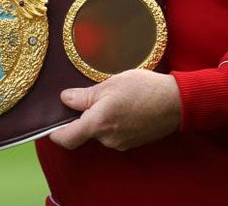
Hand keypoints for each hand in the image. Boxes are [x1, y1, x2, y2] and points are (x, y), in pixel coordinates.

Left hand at [48, 69, 180, 150]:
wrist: (176, 102)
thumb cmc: (144, 89)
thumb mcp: (110, 84)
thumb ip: (85, 96)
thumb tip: (65, 99)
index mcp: (99, 123)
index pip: (67, 138)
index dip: (55, 133)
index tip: (51, 126)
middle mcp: (108, 138)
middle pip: (84, 132)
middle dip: (83, 116)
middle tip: (90, 95)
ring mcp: (121, 142)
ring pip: (100, 131)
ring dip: (99, 118)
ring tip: (112, 97)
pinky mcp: (131, 142)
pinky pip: (113, 133)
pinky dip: (112, 121)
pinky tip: (123, 105)